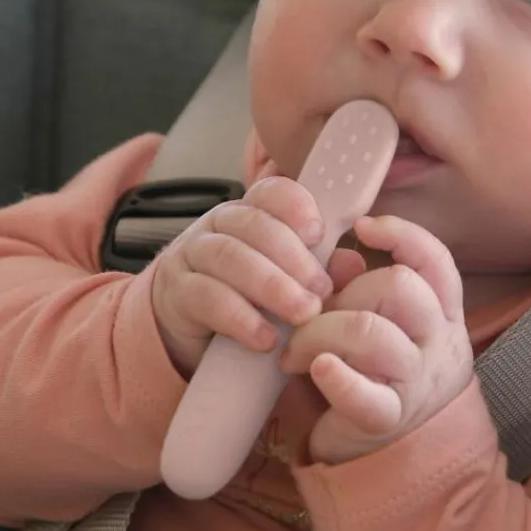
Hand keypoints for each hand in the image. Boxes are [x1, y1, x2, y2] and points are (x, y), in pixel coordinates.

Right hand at [151, 177, 337, 377]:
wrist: (193, 335)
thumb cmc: (251, 302)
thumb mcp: (290, 285)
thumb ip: (321, 272)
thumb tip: (352, 264)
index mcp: (250, 213)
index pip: (270, 192)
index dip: (295, 206)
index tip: (319, 234)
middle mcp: (218, 226)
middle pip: (253, 224)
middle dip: (293, 258)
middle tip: (321, 292)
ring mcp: (193, 255)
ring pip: (230, 257)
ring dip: (271, 286)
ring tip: (302, 315)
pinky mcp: (177, 293)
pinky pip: (207, 297)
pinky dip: (241, 318)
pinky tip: (266, 339)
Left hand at [281, 215, 472, 463]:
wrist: (397, 457)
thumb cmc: (379, 377)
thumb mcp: (379, 326)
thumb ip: (360, 289)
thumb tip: (340, 256)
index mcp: (441, 314)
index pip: (436, 260)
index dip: (403, 235)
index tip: (362, 228)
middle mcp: (438, 343)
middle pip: (400, 286)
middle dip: (345, 292)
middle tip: (310, 315)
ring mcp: (418, 382)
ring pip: (373, 332)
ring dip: (320, 333)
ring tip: (293, 353)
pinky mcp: (389, 419)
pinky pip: (365, 393)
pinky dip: (335, 376)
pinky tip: (316, 369)